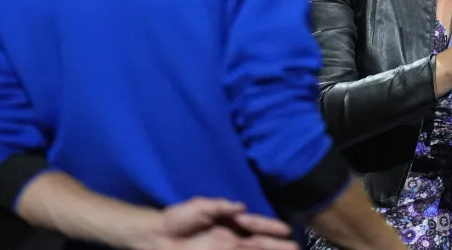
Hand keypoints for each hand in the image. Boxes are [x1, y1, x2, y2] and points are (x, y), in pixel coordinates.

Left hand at [144, 197, 298, 249]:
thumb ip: (220, 206)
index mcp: (229, 221)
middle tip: (296, 248)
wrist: (155, 237)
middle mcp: (231, 236)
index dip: (270, 227)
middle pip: (258, 242)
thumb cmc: (176, 219)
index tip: (287, 231)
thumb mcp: (198, 207)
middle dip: (277, 246)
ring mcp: (225, 248)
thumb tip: (241, 206)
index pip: (254, 225)